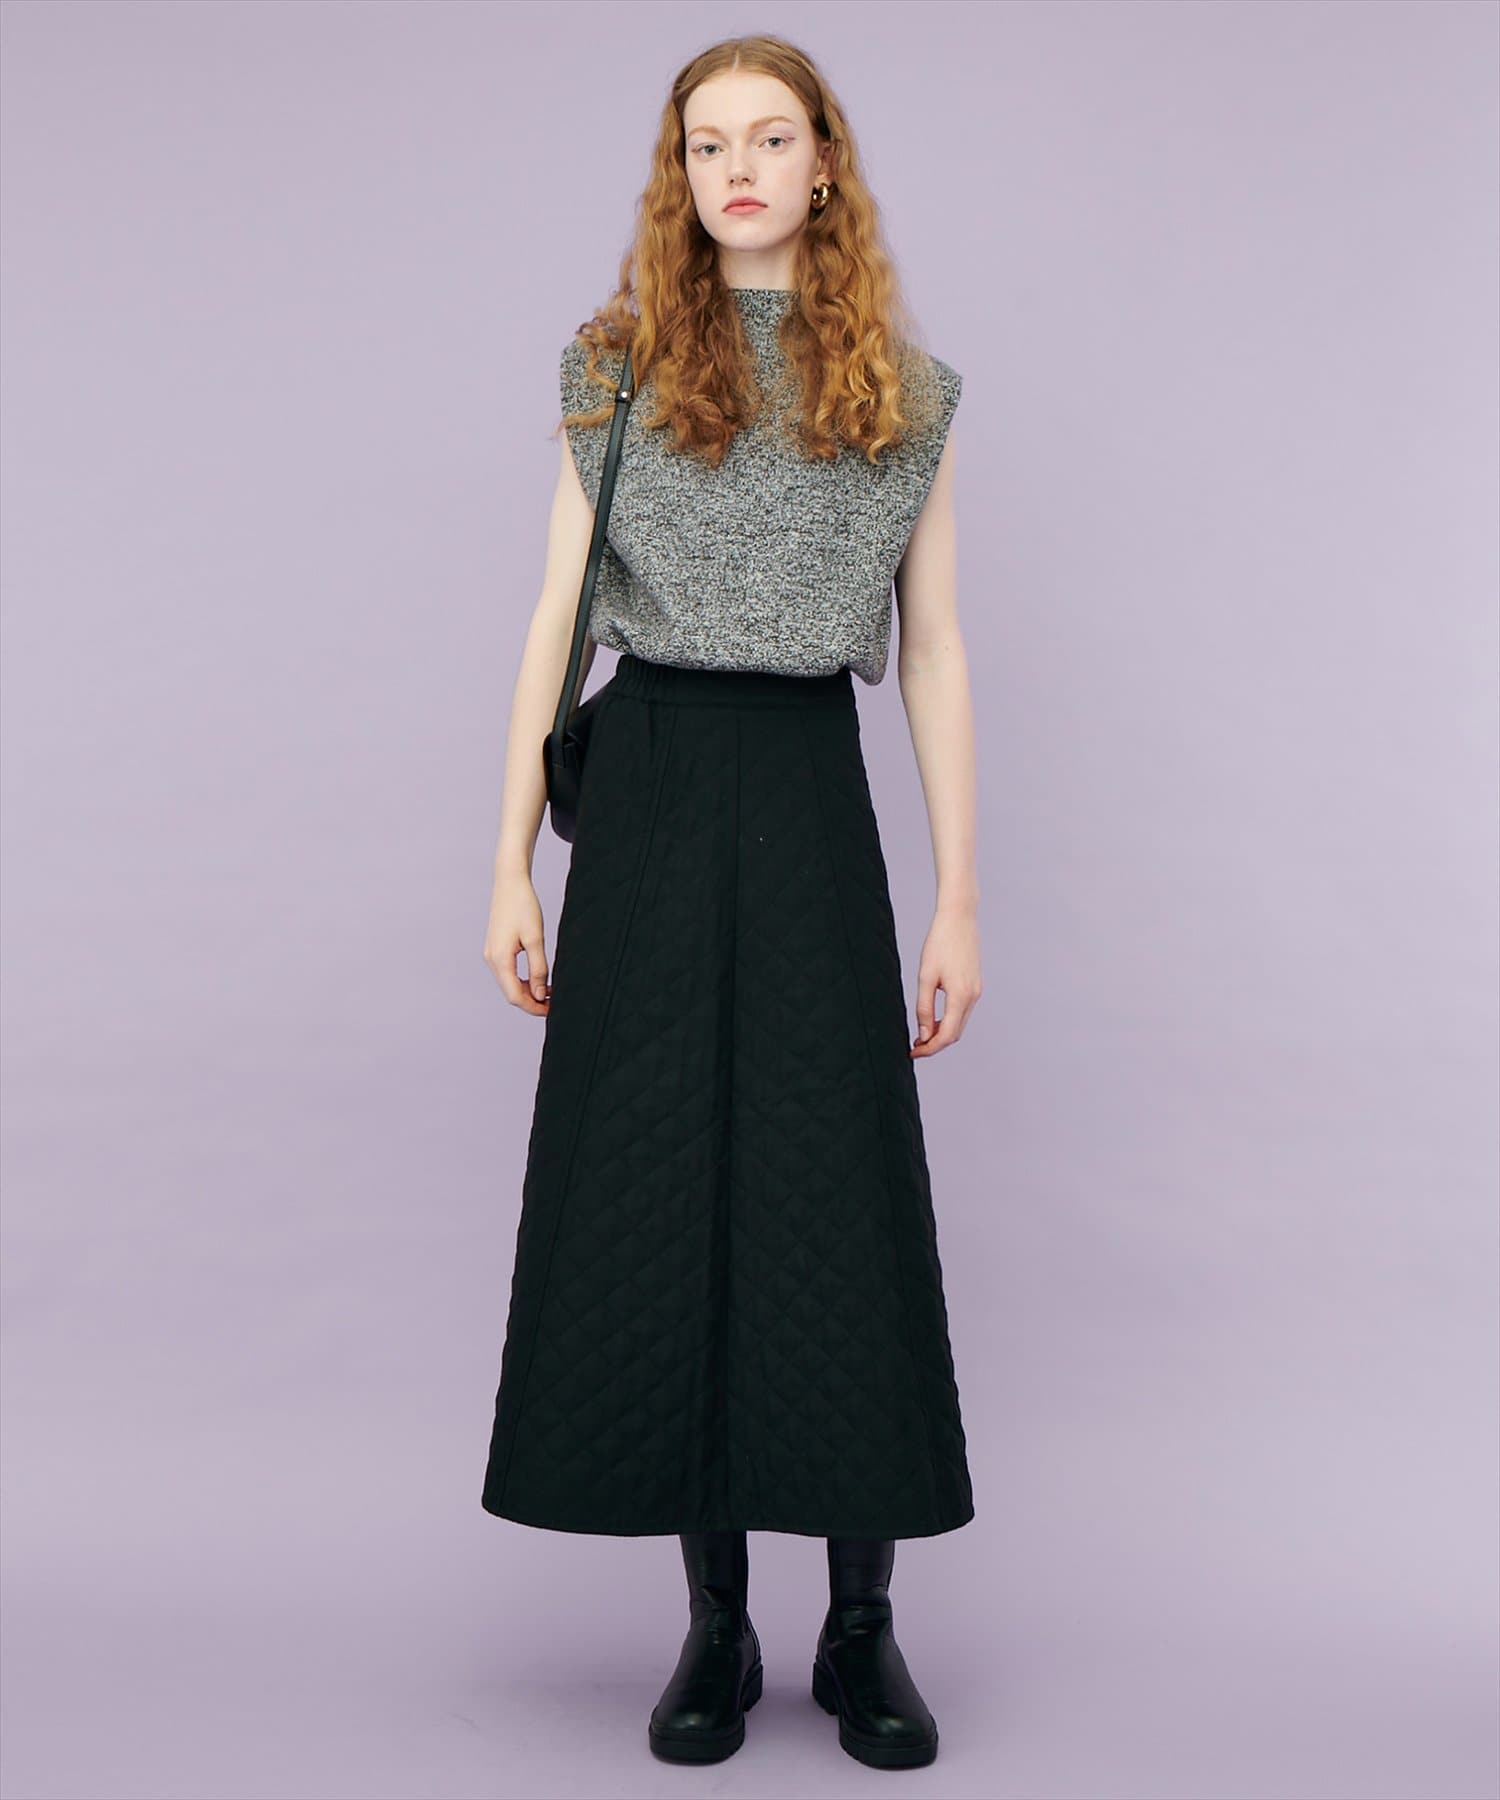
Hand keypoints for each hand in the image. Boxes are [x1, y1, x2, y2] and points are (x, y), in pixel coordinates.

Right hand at [483, 872, 551, 1016]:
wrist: (510, 882)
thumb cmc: (523, 906)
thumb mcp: (535, 938)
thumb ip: (538, 969)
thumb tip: (541, 995)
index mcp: (500, 959)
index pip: (515, 996)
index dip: (534, 1007)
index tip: (553, 1011)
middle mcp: (492, 960)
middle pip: (511, 993)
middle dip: (532, 1001)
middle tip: (555, 1004)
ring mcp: (492, 954)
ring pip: (510, 983)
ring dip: (529, 991)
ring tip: (551, 992)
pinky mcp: (496, 948)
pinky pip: (508, 972)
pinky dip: (523, 980)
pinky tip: (539, 978)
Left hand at [911, 905, 980, 1056]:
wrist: (959, 918)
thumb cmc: (939, 943)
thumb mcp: (925, 976)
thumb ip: (924, 1007)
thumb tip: (923, 1034)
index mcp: (961, 996)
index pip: (947, 1035)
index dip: (930, 1048)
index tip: (913, 1052)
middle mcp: (973, 996)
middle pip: (955, 1033)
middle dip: (935, 1044)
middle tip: (914, 1046)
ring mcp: (977, 991)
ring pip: (960, 1023)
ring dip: (942, 1033)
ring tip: (921, 1035)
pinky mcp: (975, 984)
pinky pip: (963, 1011)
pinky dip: (949, 1020)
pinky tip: (934, 1019)